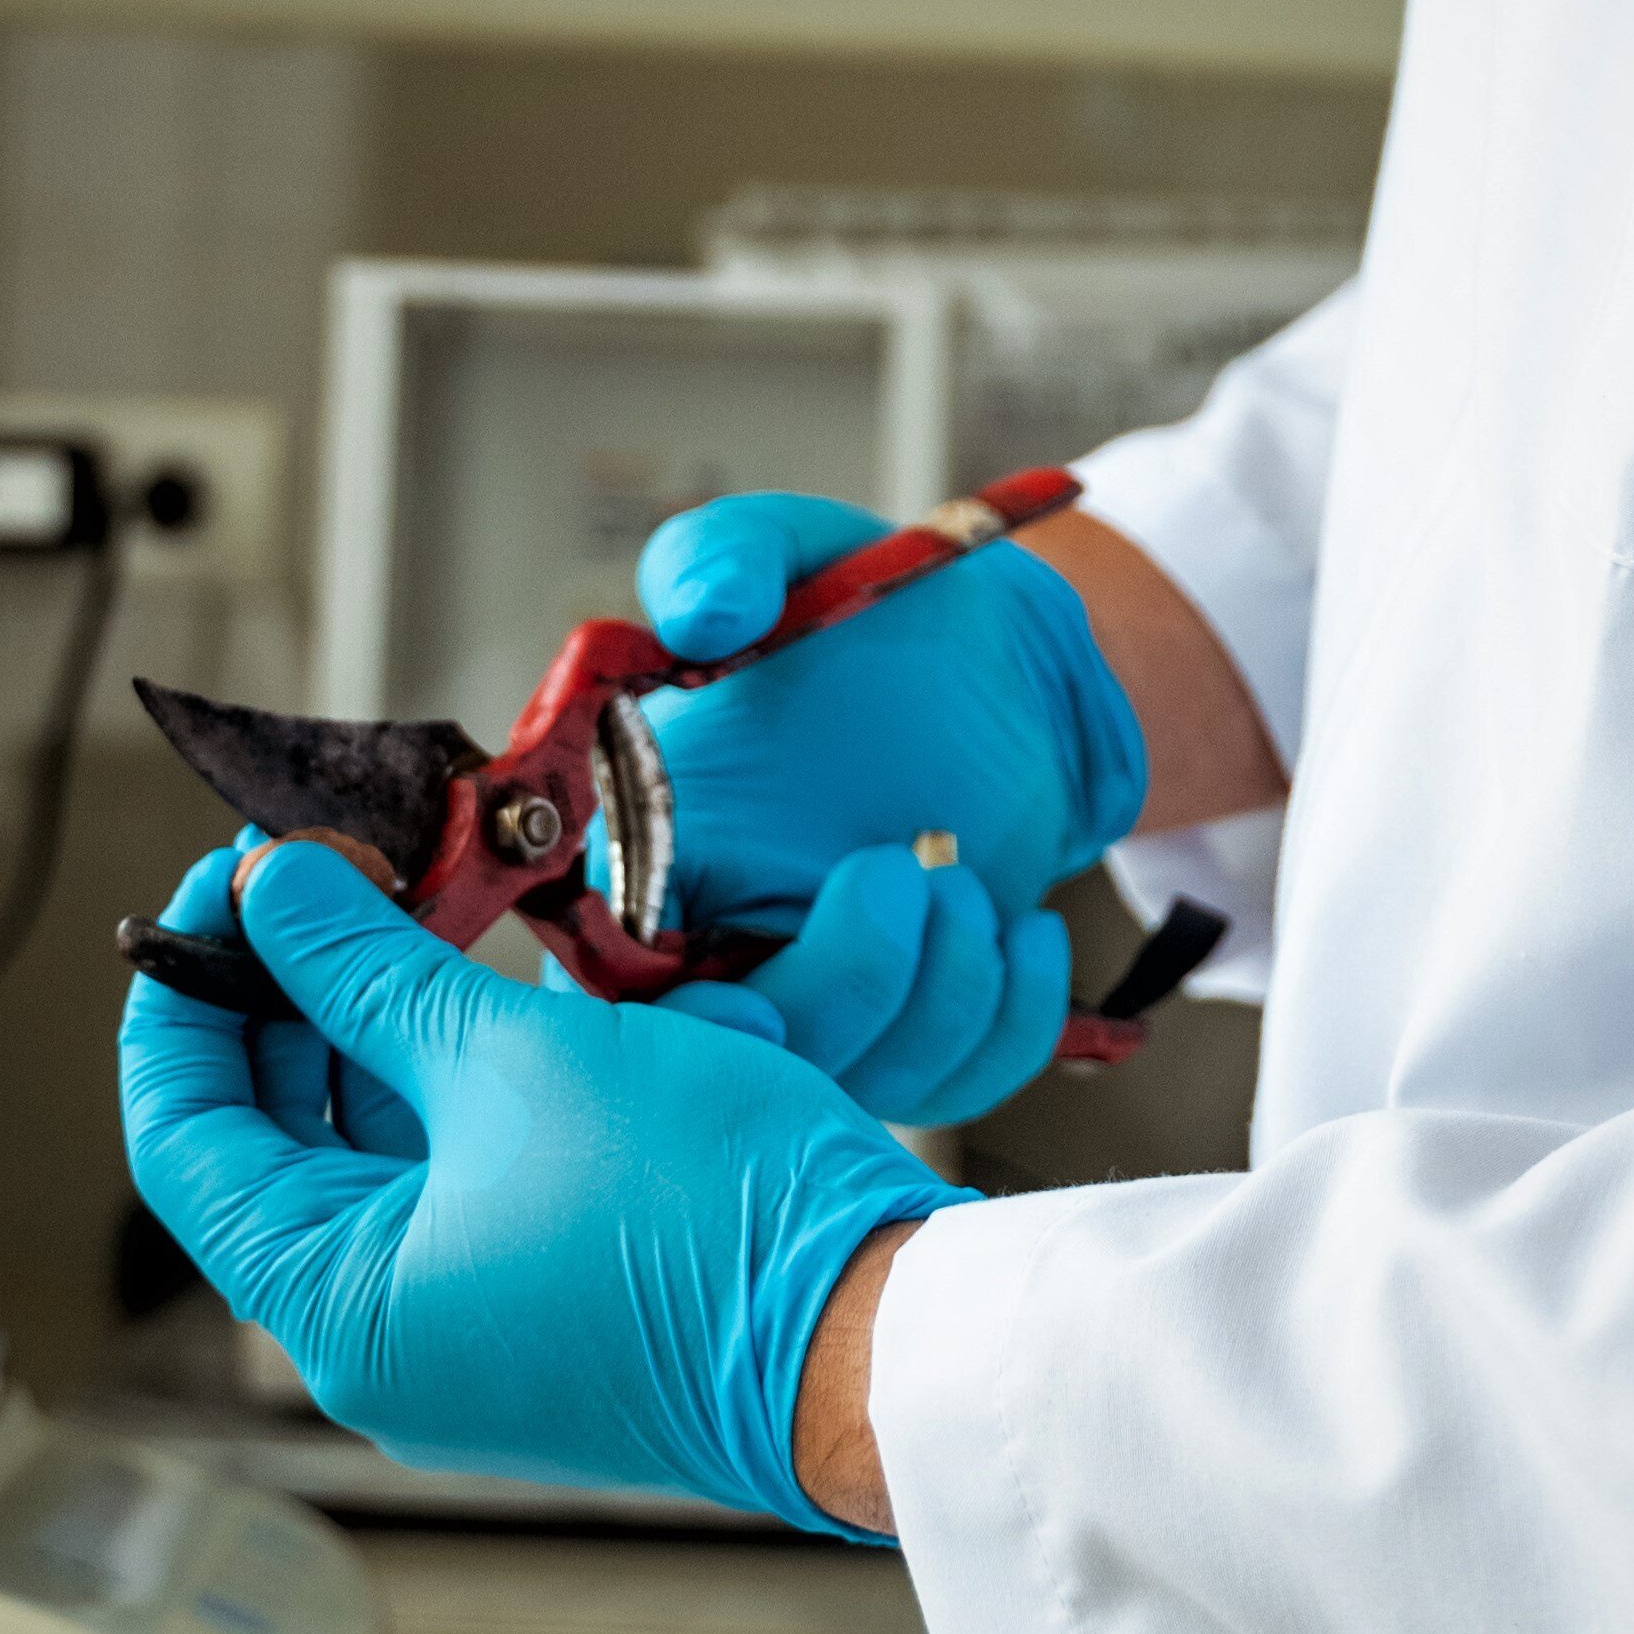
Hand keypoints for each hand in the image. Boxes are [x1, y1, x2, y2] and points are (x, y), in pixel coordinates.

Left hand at [120, 838, 962, 1532]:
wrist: (887, 1334)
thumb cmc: (712, 1218)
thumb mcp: (517, 1058)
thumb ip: (369, 968)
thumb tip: (270, 892)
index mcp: (338, 1310)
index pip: (182, 1138)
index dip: (186, 992)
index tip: (228, 881)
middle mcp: (386, 1344)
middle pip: (279, 1139)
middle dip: (300, 993)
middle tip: (332, 870)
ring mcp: (472, 1334)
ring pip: (386, 1150)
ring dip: (399, 1027)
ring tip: (429, 904)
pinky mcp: (554, 1308)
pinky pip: (475, 1177)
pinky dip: (481, 1082)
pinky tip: (519, 992)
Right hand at [620, 492, 1148, 1117]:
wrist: (1003, 660)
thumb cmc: (872, 611)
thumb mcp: (791, 551)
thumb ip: (720, 558)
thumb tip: (691, 612)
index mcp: (641, 851)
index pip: (608, 993)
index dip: (670, 1034)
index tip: (747, 1010)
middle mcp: (713, 947)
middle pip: (741, 1063)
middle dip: (839, 989)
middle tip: (902, 872)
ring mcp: (818, 999)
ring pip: (856, 1082)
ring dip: (936, 995)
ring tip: (966, 879)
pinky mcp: (912, 1026)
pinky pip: (952, 1083)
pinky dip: (1006, 1022)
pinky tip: (1024, 926)